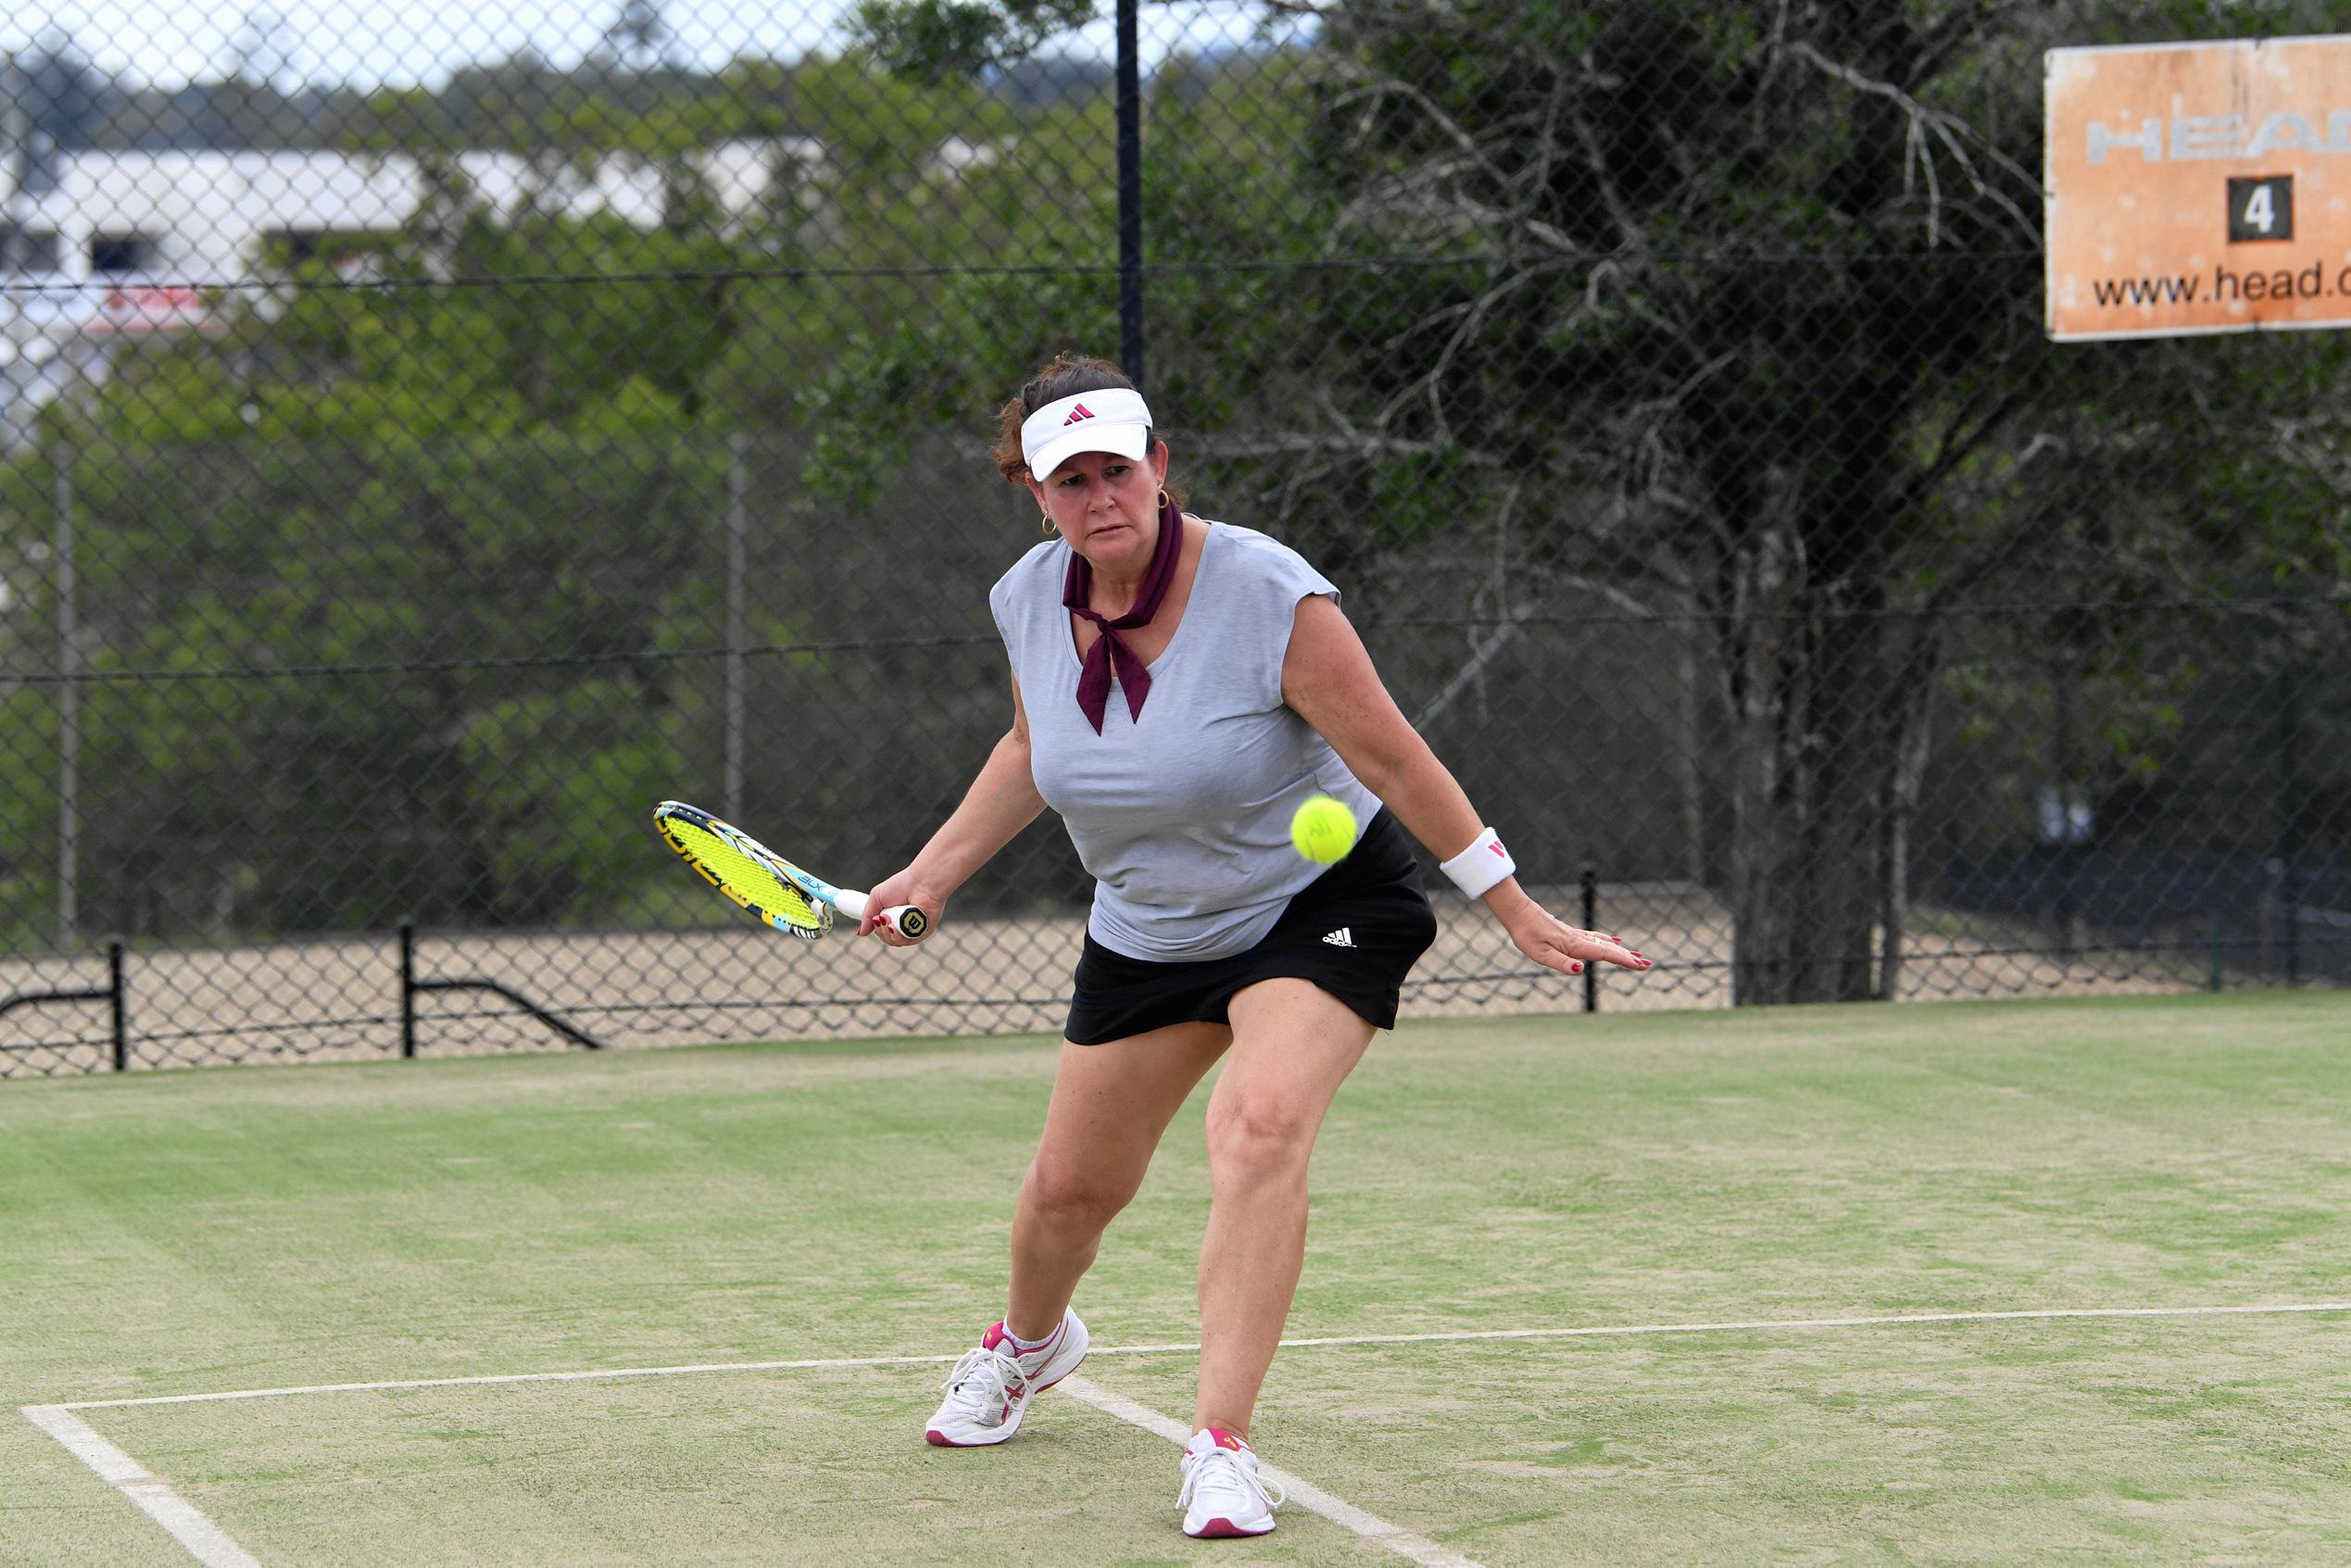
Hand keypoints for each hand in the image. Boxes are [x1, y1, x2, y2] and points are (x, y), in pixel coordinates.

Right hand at [858, 865, 941, 946]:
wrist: (920, 883)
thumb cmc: (901, 885)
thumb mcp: (876, 898)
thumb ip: (867, 916)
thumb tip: (860, 933)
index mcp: (893, 917)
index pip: (881, 932)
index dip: (877, 928)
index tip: (875, 919)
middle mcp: (904, 924)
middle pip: (887, 939)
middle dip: (881, 930)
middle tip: (883, 917)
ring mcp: (914, 929)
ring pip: (896, 942)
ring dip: (888, 932)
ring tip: (890, 919)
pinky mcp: (923, 932)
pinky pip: (908, 941)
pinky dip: (899, 935)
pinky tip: (896, 925)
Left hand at [1493, 892, 1649, 978]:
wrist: (1518, 913)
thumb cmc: (1527, 935)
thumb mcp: (1540, 955)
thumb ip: (1562, 964)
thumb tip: (1581, 970)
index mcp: (1575, 946)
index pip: (1605, 954)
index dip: (1624, 960)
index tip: (1641, 965)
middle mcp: (1579, 939)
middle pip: (1609, 949)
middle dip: (1628, 957)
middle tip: (1648, 964)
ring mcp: (1576, 935)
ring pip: (1604, 943)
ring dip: (1621, 950)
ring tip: (1637, 956)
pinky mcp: (1570, 933)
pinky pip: (1595, 938)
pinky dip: (1608, 941)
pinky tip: (1614, 940)